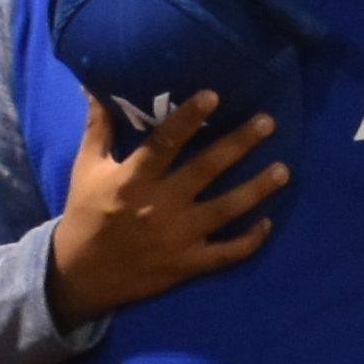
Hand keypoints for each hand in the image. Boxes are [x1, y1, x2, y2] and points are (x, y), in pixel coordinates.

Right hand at [52, 93, 289, 313]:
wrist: (79, 275)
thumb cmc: (86, 214)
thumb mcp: (86, 170)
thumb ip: (98, 129)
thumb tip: (95, 88)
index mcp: (132, 180)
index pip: (163, 143)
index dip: (188, 118)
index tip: (214, 95)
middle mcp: (158, 206)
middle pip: (205, 170)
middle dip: (239, 144)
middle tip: (269, 122)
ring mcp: (176, 237)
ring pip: (225, 210)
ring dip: (257, 189)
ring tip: (283, 169)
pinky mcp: (187, 264)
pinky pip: (225, 253)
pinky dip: (249, 240)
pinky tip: (268, 222)